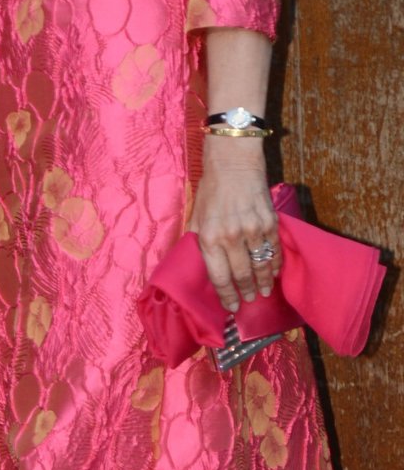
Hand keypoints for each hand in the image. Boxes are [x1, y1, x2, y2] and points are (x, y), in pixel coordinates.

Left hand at [190, 136, 280, 311]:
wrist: (234, 163)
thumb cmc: (211, 190)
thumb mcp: (196, 216)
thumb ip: (199, 241)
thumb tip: (201, 265)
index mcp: (210, 237)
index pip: (219, 276)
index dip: (226, 295)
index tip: (231, 306)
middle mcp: (232, 237)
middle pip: (242, 275)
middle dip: (245, 292)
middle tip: (249, 301)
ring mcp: (254, 230)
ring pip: (261, 266)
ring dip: (262, 283)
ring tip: (263, 293)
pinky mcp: (270, 223)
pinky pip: (274, 251)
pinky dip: (275, 265)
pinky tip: (273, 274)